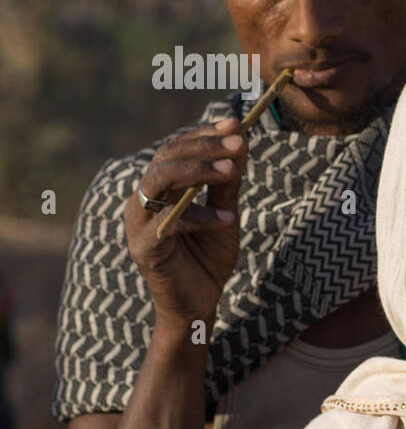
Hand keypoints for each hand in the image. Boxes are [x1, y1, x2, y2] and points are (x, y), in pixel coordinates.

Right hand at [124, 117, 246, 325]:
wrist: (198, 305)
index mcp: (159, 189)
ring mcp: (139, 222)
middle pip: (166, 157)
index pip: (176, 148)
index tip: (237, 123)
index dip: (204, 134)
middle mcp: (143, 200)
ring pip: (159, 180)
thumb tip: (243, 142)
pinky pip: (171, 221)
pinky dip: (202, 216)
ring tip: (232, 170)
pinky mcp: (144, 247)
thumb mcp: (225, 213)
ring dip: (198, 171)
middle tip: (239, 141)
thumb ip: (228, 183)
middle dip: (204, 146)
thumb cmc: (208, 257)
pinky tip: (228, 220)